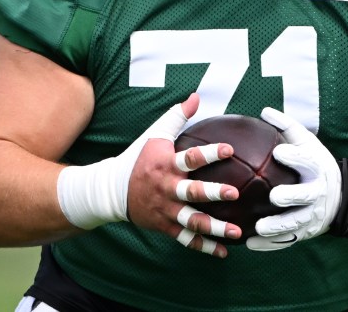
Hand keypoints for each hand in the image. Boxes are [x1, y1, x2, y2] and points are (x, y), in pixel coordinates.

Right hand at [126, 94, 242, 256]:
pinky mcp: (165, 226)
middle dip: (212, 193)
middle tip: (234, 193)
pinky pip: (186, 239)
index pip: (190, 158)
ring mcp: (166, 210)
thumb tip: (196, 95)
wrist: (111, 190)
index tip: (229, 149)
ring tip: (236, 231)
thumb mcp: (155, 134)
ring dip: (214, 228)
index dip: (209, 153)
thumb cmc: (139, 158)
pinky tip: (224, 252)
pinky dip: (204, 247)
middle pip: (192, 193)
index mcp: (167, 165)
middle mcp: (167, 189)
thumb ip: (177, 116)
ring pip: (192, 221)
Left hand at [246, 107, 341, 251]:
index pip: (307, 161)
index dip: (295, 157)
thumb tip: (264, 110)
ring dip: (278, 227)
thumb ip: (287, 126)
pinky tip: (251, 244)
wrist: (341, 196)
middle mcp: (316, 193)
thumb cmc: (314, 164)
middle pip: (305, 196)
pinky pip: (288, 240)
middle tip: (275, 196)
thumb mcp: (307, 142)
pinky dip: (271, 244)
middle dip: (291, 196)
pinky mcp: (306, 232)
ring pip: (295, 223)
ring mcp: (312, 215)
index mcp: (316, 168)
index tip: (280, 152)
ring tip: (259, 228)